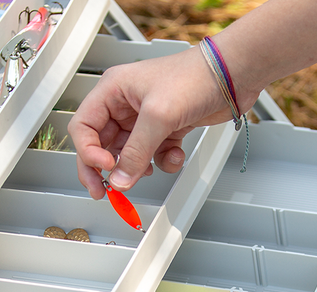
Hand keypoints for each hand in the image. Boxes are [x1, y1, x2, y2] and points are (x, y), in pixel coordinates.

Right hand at [67, 45, 245, 198]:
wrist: (232, 75)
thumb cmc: (195, 76)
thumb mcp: (158, 115)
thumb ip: (136, 151)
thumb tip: (119, 178)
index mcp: (113, 90)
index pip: (84, 126)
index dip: (88, 151)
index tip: (104, 169)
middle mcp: (126, 104)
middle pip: (102, 143)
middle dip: (107, 168)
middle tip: (106, 191)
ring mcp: (146, 117)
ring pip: (130, 153)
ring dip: (139, 166)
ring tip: (146, 171)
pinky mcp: (166, 128)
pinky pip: (154, 154)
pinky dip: (163, 161)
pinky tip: (174, 155)